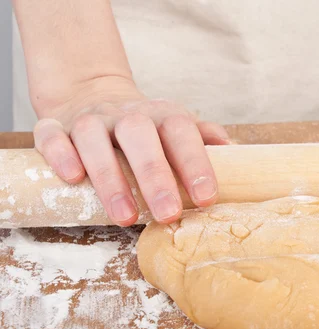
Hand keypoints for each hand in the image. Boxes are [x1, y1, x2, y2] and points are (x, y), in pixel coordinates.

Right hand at [33, 76, 229, 225]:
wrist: (94, 94)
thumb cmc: (147, 128)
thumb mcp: (178, 128)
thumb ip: (205, 139)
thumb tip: (238, 154)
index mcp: (163, 116)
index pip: (182, 133)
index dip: (195, 163)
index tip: (207, 197)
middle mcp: (127, 115)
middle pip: (140, 136)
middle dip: (155, 176)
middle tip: (168, 214)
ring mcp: (90, 119)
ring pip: (95, 140)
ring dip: (109, 178)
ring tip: (124, 216)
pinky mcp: (56, 126)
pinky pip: (51, 134)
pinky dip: (59, 153)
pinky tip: (72, 178)